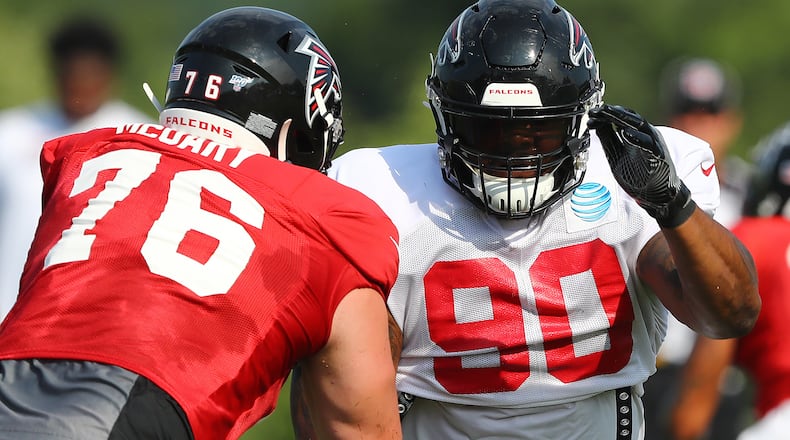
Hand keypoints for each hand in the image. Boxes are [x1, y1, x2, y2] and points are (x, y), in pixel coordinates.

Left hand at [588, 104, 695, 226]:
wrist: (660, 194)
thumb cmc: (640, 174)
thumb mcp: (617, 154)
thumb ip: (609, 139)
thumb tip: (596, 124)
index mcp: (636, 135)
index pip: (620, 119)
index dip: (606, 115)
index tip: (592, 113)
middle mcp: (646, 136)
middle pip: (629, 118)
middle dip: (612, 113)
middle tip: (598, 110)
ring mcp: (653, 145)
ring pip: (640, 126)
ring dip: (623, 119)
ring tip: (609, 114)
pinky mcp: (658, 157)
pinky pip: (648, 145)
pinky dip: (637, 138)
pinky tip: (626, 134)